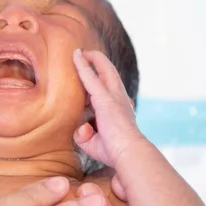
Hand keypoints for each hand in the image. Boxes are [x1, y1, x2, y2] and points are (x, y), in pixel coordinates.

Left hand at [73, 49, 144, 168]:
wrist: (129, 153)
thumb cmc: (114, 152)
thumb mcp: (94, 143)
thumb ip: (84, 134)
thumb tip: (82, 127)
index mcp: (120, 109)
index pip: (109, 91)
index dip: (98, 84)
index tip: (89, 79)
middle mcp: (120, 98)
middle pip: (110, 73)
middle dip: (98, 62)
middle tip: (86, 54)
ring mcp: (114, 96)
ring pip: (103, 69)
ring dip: (92, 59)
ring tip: (79, 52)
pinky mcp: (105, 98)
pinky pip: (90, 77)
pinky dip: (82, 65)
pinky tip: (76, 55)